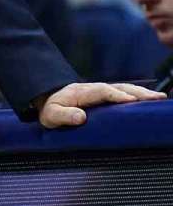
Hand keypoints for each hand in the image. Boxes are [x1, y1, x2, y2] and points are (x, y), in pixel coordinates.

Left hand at [38, 82, 164, 127]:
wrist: (47, 101)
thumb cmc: (50, 110)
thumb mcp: (51, 116)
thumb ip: (63, 116)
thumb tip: (81, 117)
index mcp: (81, 92)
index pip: (102, 91)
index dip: (117, 95)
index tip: (132, 101)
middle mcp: (92, 89)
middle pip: (118, 87)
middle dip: (137, 92)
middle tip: (156, 98)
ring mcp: (99, 91)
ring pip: (123, 89)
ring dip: (141, 93)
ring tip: (159, 98)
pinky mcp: (104, 96)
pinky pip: (122, 93)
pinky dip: (137, 95)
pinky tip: (149, 100)